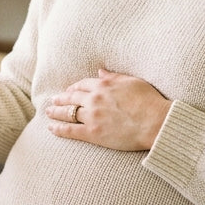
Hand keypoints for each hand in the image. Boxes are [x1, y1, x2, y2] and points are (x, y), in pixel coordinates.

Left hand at [46, 68, 171, 150]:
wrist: (155, 122)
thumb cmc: (149, 101)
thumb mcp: (132, 81)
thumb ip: (114, 76)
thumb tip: (100, 71)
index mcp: (103, 85)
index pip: (82, 84)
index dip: (74, 88)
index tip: (69, 90)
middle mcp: (94, 99)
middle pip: (71, 97)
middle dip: (61, 98)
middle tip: (53, 100)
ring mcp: (92, 116)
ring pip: (68, 112)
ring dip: (56, 112)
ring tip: (48, 112)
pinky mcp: (93, 133)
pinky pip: (70, 130)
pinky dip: (59, 128)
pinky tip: (51, 128)